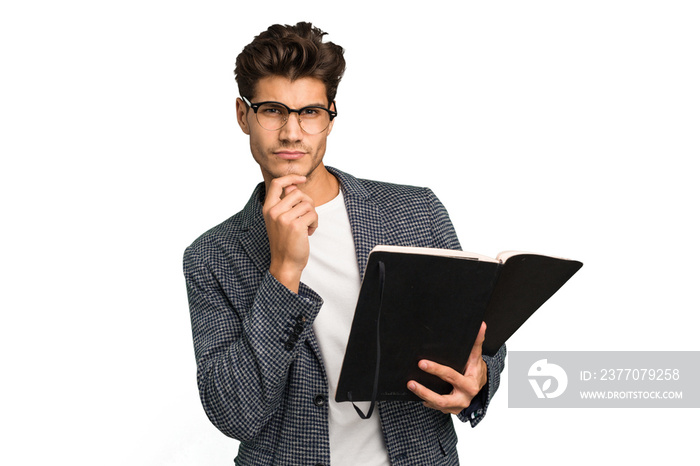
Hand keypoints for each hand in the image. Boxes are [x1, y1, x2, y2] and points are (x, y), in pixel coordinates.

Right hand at [263, 175, 318, 292]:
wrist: (285, 263)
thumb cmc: (285, 241)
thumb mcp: (279, 220)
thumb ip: (285, 203)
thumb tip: (295, 185)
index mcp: (268, 208)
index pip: (277, 183)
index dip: (291, 177)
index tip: (302, 179)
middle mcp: (274, 211)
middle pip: (298, 192)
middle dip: (307, 202)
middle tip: (307, 216)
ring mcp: (284, 218)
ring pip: (307, 203)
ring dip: (312, 214)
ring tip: (307, 226)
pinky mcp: (296, 226)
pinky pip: (313, 214)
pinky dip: (315, 223)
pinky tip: (309, 232)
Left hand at [407, 322, 487, 413]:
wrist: (480, 385)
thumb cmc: (475, 369)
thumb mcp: (476, 356)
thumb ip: (477, 341)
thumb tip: (481, 324)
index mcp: (470, 385)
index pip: (451, 376)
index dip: (436, 369)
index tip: (422, 363)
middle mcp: (464, 398)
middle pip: (442, 399)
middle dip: (425, 391)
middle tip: (411, 382)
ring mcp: (456, 406)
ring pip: (437, 405)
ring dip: (422, 396)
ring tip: (411, 385)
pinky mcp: (450, 409)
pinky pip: (436, 407)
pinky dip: (426, 400)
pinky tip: (417, 394)